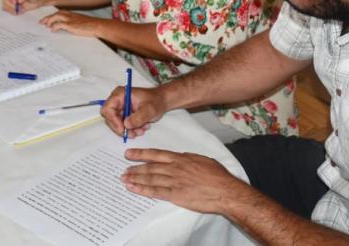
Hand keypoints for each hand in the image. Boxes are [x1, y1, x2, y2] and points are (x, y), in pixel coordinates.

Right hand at [2, 0, 42, 13]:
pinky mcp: (10, 6)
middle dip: (11, 5)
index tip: (15, 2)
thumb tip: (18, 0)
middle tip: (18, 7)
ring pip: (5, 6)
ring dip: (13, 9)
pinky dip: (14, 12)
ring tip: (22, 8)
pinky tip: (21, 10)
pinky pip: (8, 10)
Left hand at [39, 10, 104, 36]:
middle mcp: (70, 15)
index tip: (47, 19)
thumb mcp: (81, 23)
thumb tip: (69, 28)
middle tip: (42, 22)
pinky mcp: (71, 25)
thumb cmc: (91, 25)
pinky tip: (53, 30)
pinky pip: (59, 24)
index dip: (52, 16)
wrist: (97, 25)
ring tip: (45, 25)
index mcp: (72, 14)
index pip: (59, 13)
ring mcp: (70, 20)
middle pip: (56, 14)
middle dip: (48, 17)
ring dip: (49, 20)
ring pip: (56, 17)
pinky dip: (54, 26)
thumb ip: (74, 23)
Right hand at [100, 85, 166, 138]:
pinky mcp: (124, 116)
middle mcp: (117, 101)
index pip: (108, 108)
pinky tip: (142, 127)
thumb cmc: (155, 101)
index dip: (113, 120)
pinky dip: (132, 130)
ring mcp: (120, 109)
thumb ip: (138, 117)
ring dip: (129, 130)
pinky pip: (123, 127)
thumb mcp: (149, 109)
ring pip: (117, 125)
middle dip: (122, 128)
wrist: (161, 102)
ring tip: (141, 129)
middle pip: (110, 119)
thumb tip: (126, 125)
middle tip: (133, 133)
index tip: (122, 129)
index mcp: (120, 94)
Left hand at [121, 148, 246, 213]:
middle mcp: (174, 168)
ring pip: (150, 178)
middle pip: (150, 167)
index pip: (156, 154)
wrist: (224, 190)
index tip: (130, 153)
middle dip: (135, 167)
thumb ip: (189, 158)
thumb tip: (181, 157)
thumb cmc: (217, 175)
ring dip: (135, 178)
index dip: (141, 154)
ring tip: (124, 178)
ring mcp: (174, 181)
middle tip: (124, 168)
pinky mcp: (176, 195)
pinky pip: (155, 192)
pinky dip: (142, 190)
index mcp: (181, 158)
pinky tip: (133, 189)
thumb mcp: (202, 159)